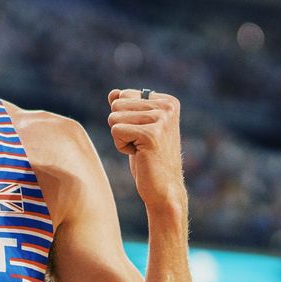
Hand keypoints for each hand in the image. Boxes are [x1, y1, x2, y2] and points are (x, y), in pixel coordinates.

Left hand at [107, 88, 186, 214]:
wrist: (164, 188)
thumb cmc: (149, 158)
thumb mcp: (137, 127)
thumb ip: (126, 107)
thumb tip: (113, 93)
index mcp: (167, 101)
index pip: (124, 95)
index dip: (126, 118)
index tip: (143, 134)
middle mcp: (167, 106)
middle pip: (117, 105)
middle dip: (121, 127)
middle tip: (140, 143)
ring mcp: (161, 119)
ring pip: (114, 118)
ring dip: (121, 138)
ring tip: (140, 149)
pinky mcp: (151, 134)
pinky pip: (116, 131)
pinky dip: (121, 146)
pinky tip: (139, 154)